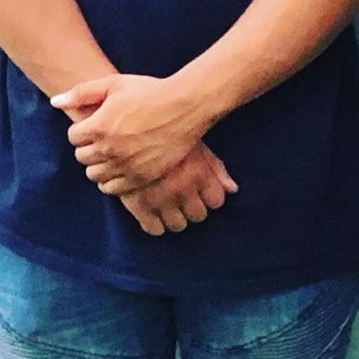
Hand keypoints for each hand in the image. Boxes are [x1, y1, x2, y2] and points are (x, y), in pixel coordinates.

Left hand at [53, 73, 209, 194]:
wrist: (186, 107)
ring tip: (113, 155)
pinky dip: (113, 181)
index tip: (98, 125)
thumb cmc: (150, 92)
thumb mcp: (114, 84)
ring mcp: (125, 165)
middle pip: (82, 158)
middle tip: (105, 140)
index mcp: (98, 126)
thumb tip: (55, 102)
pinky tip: (122, 168)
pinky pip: (114, 188)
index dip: (84, 130)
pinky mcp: (141, 177)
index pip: (73, 138)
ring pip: (95, 175)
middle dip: (90, 149)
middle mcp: (108, 148)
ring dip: (99, 166)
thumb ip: (81, 92)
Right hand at [116, 142, 237, 235]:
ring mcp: (160, 198)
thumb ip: (216, 168)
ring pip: (178, 225)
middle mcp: (182, 188)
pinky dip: (155, 225)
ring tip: (168, 205)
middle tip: (183, 198)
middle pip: (199, 215)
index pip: (216, 201)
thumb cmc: (165, 136)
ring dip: (175, 218)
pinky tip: (153, 213)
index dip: (210, 197)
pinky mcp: (137, 204)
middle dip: (193, 208)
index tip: (201, 192)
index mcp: (199, 171)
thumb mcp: (194, 144)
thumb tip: (233, 190)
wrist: (126, 129)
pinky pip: (154, 229)